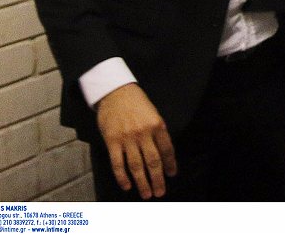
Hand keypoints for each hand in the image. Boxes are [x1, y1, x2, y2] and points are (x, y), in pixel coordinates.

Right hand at [95, 83, 176, 198]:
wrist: (116, 91)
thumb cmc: (136, 103)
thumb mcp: (153, 113)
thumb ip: (157, 132)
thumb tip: (163, 154)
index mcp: (158, 125)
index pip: (167, 149)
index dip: (170, 164)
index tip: (172, 175)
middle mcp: (144, 133)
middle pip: (153, 161)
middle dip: (158, 179)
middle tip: (160, 192)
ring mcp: (127, 138)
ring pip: (136, 165)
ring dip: (142, 182)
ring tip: (147, 194)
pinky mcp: (112, 141)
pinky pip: (118, 163)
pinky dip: (122, 177)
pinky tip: (127, 186)